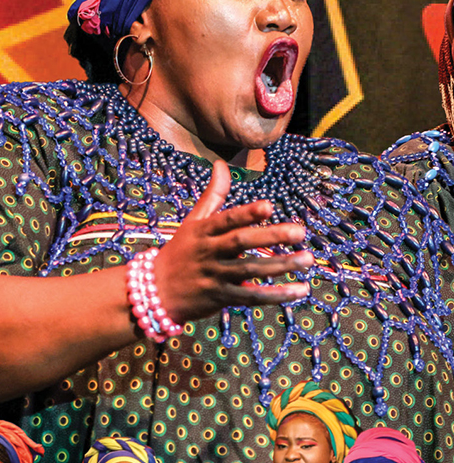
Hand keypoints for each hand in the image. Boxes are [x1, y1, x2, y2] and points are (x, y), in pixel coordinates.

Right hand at [155, 160, 312, 323]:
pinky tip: (299, 291)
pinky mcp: (219, 298)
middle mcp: (207, 252)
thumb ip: (213, 195)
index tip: (269, 206)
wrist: (154, 291)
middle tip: (300, 231)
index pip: (226, 220)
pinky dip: (276, 295)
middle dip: (271, 237)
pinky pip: (251, 296)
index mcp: (202, 231)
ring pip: (250, 270)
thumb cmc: (179, 252)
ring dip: (281, 265)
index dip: (247, 213)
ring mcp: (213, 276)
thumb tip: (221, 164)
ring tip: (308, 259)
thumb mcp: (192, 222)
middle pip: (240, 242)